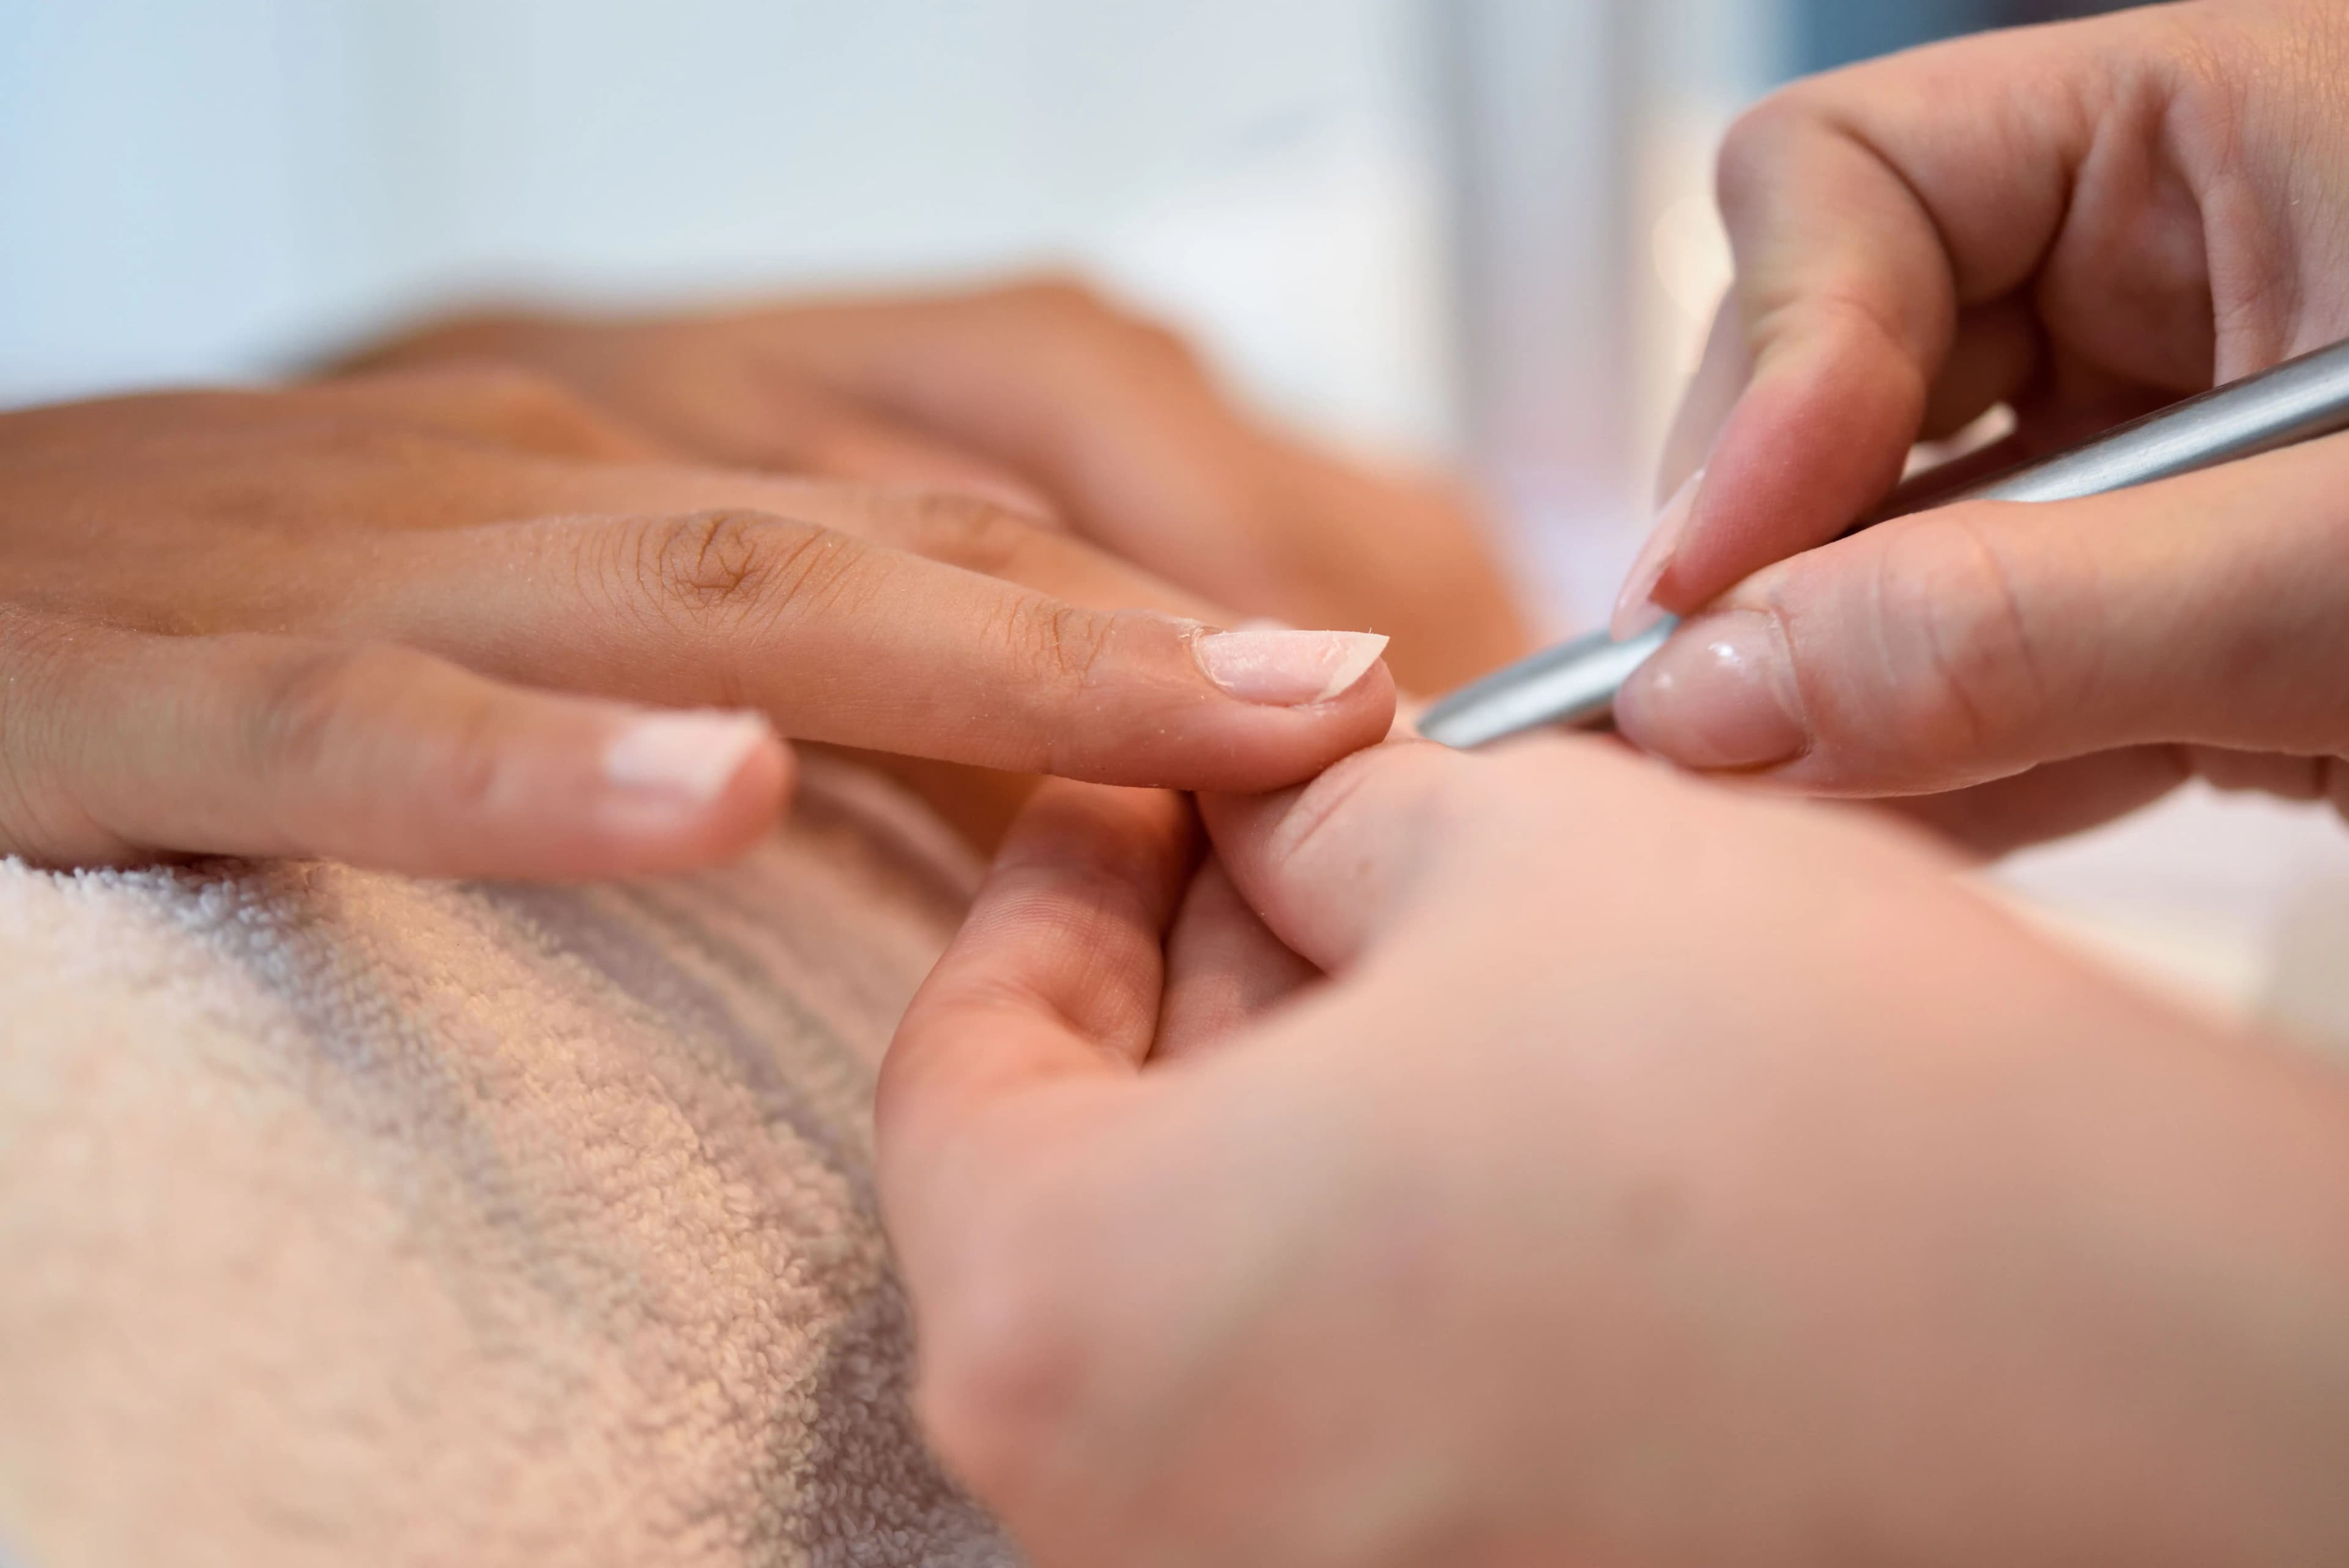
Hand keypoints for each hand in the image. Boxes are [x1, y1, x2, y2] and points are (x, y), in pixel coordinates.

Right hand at [0, 367, 1391, 876]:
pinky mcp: (180, 680)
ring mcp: (379, 558)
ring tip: (1180, 712)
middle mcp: (556, 472)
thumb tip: (1009, 752)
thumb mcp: (545, 584)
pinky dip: (552, 761)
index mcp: (642, 461)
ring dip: (963, 653)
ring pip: (706, 587)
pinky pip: (387, 723)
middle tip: (1365, 699)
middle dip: (1142, 621)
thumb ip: (756, 632)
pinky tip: (707, 788)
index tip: (1367, 694)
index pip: (960, 507)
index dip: (1175, 594)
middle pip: (897, 533)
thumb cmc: (263, 596)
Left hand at [879, 740, 2348, 1564]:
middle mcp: (1144, 1524)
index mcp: (1074, 1330)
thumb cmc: (1813, 1117)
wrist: (2138, 1368)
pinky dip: (1380, 1239)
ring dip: (1294, 1099)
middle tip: (1299, 828)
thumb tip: (1269, 810)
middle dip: (1194, 978)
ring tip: (1429, 944)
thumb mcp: (1514, 859)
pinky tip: (1502, 1108)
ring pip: (1219, 1291)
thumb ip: (1317, 825)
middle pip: (1081, 1188)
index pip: (958, 1060)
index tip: (1157, 779)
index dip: (1063, 873)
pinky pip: (1342, 1393)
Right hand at [1607, 0, 2348, 851]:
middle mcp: (2148, 285)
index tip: (1710, 583)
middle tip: (1718, 721)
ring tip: (1779, 814)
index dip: (1760, 380)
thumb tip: (1709, 700)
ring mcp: (2149, 464)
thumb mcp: (2342, 568)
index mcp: (2198, 141)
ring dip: (1821, 692)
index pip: (1841, 181)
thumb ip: (2023, 621)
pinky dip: (1923, 778)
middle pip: (1818, 380)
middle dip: (1765, 558)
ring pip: (1876, 557)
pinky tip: (1885, 841)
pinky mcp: (2172, 627)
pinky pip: (1975, 682)